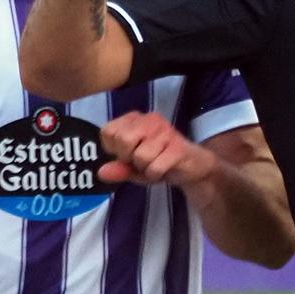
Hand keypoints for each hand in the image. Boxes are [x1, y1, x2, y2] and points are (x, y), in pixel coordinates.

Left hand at [98, 111, 216, 190]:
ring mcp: (165, 131)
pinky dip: (156, 174)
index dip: (114, 150)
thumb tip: (101, 172)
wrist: (193, 168)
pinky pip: (155, 167)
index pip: (108, 132)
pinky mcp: (177, 147)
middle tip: (142, 161)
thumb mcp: (133, 168)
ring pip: (139, 157)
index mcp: (135, 119)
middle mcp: (150, 119)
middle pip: (122, 141)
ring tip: (156, 164)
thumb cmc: (159, 162)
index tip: (127, 154)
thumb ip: (118, 168)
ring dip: (145, 169)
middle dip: (129, 159)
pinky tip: (165, 169)